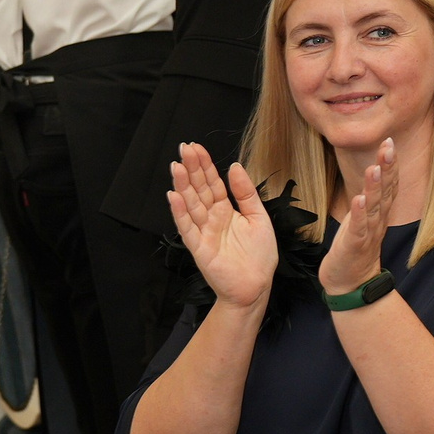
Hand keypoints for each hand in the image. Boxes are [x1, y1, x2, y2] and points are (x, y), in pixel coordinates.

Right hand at [167, 144, 278, 312]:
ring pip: (191, 205)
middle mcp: (212, 218)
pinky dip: (180, 213)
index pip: (212, 183)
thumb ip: (246, 192)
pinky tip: (174, 196)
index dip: (204, 165)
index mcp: (226, 210)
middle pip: (199, 190)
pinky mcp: (199, 248)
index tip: (196, 147)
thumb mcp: (258, 217)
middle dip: (192, 169)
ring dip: (183, 186)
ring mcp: (203, 232)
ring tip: (177, 167)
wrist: (256, 287)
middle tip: (183, 148)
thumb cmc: (259, 256)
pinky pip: (187, 228)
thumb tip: (234, 166)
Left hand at [318, 138, 400, 296]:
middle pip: (386, 191)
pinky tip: (359, 200)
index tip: (388, 141)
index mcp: (379, 212)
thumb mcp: (364, 216)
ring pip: (374, 207)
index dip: (390, 164)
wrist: (351, 283)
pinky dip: (360, 214)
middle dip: (387, 168)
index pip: (389, 184)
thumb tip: (373, 169)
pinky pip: (359, 229)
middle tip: (388, 146)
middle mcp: (378, 220)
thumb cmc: (355, 245)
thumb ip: (371, 195)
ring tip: (374, 168)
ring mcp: (368, 233)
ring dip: (374, 187)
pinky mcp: (355, 246)